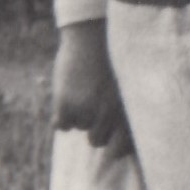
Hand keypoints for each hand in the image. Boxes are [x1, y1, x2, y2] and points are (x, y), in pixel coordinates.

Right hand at [47, 18, 126, 149]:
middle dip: (93, 127)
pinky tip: (65, 99)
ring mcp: (88, 111)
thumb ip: (124, 111)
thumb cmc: (114, 59)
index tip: (112, 153)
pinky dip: (60, 117)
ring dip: (77, 115)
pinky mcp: (66, 105)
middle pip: (96, 140)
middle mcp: (110, 115)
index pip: (123, 146)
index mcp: (129, 110)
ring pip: (78, 127)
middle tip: (91, 107)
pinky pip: (60, 126)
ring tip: (82, 92)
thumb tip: (119, 147)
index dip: (116, 151)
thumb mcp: (129, 85)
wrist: (94, 36)